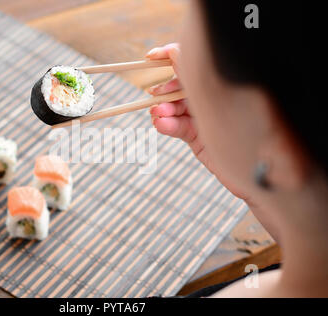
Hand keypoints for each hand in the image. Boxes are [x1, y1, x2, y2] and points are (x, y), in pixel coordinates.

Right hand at [146, 44, 249, 201]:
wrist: (260, 167)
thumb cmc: (249, 127)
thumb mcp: (219, 96)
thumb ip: (195, 75)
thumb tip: (176, 53)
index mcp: (220, 81)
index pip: (191, 63)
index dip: (169, 56)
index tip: (150, 58)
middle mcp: (211, 97)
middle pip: (180, 87)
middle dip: (164, 91)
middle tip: (154, 95)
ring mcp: (203, 117)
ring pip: (176, 109)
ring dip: (163, 110)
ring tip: (157, 113)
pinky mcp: (198, 137)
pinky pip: (179, 128)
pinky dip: (168, 125)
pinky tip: (161, 123)